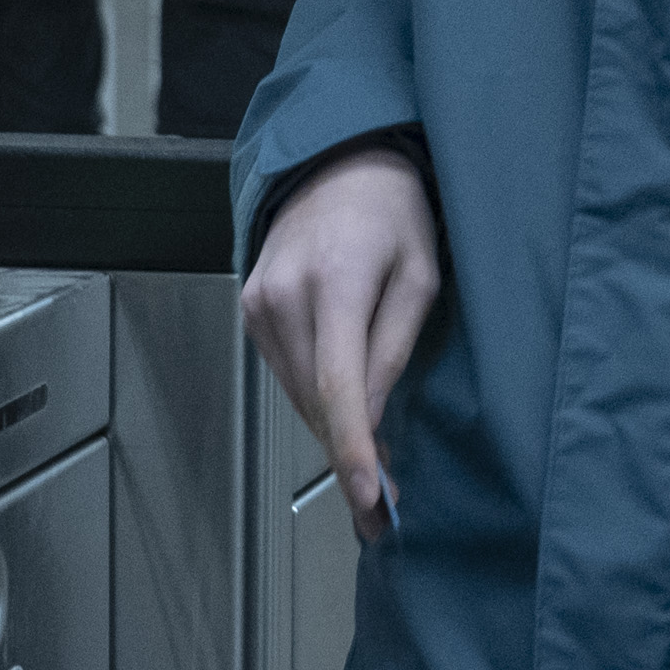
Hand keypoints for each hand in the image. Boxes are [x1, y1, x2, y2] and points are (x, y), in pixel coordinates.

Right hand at [240, 138, 441, 539]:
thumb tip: (372, 423)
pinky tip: (345, 405)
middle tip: (389, 508)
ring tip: (375, 462)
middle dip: (351, 457)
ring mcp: (258, 303)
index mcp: (335, 282)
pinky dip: (315, 398)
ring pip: (297, 396)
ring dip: (334, 430)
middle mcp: (284, 295)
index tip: (369, 499)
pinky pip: (286, 374)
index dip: (353, 451)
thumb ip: (393, 350)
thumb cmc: (393, 213)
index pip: (338, 386)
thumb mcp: (420, 277)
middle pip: (315, 402)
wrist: (337, 162)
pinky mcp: (249, 309)